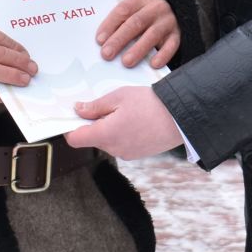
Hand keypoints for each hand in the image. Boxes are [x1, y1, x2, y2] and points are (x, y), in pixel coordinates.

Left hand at [65, 86, 180, 159]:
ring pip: (108, 141)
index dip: (69, 128)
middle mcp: (114, 149)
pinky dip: (122, 133)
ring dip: (109, 128)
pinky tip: (135, 120)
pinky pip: (121, 144)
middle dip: (94, 123)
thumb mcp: (119, 97)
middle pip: (92, 138)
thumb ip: (96, 106)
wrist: (182, 117)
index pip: (75, 139)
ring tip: (126, 111)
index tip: (73, 116)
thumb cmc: (151, 104)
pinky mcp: (138, 154)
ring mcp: (127, 153)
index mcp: (105, 134)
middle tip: (106, 105)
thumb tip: (78, 110)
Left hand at [95, 0, 179, 68]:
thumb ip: (122, 18)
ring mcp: (168, 20)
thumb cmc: (147, 10)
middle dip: (119, 39)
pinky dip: (163, 55)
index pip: (123, 9)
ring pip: (152, 34)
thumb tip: (103, 41)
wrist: (178, 4)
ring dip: (138, 49)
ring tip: (126, 62)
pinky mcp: (178, 33)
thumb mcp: (136, 5)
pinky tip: (153, 64)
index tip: (100, 40)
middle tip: (107, 54)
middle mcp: (156, 7)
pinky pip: (171, 45)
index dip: (110, 25)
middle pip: (135, 23)